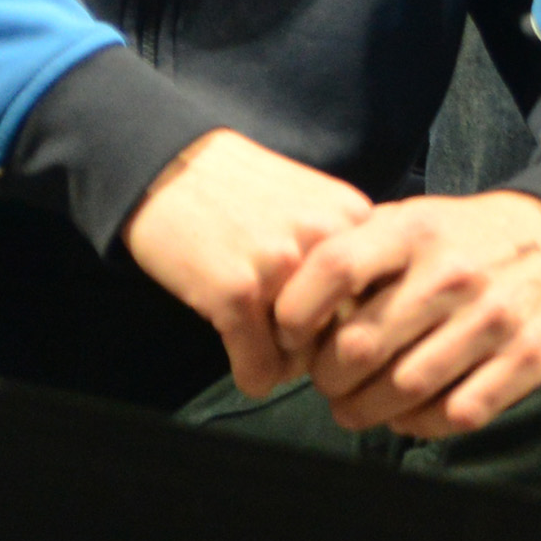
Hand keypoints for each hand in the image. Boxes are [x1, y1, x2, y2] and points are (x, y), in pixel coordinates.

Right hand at [123, 129, 373, 396]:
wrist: (161, 165)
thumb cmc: (233, 187)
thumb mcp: (307, 202)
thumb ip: (340, 249)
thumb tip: (362, 325)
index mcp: (352, 217)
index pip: (379, 299)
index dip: (350, 319)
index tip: (324, 325)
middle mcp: (325, 241)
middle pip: (346, 333)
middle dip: (318, 348)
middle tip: (287, 340)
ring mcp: (281, 268)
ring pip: (306, 359)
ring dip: (284, 363)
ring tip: (261, 344)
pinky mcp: (236, 294)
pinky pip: (260, 369)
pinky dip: (251, 375)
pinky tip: (240, 361)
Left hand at [271, 191, 540, 434]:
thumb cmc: (461, 239)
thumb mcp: (409, 220)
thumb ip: (355, 250)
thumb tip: (287, 299)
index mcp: (413, 230)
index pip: (335, 268)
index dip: (297, 309)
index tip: (287, 333)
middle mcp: (452, 274)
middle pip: (362, 344)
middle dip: (327, 376)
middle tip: (323, 382)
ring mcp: (492, 319)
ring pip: (405, 388)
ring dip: (364, 409)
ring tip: (350, 408)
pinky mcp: (526, 360)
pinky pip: (458, 413)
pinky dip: (419, 425)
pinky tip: (404, 417)